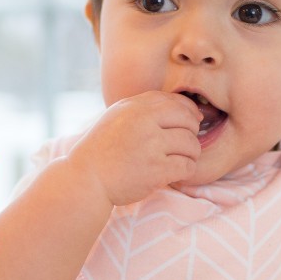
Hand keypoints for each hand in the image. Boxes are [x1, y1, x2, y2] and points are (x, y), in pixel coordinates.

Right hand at [68, 91, 202, 206]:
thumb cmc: (103, 148)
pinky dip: (187, 170)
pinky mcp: (156, 170)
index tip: (192, 123)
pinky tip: (178, 172)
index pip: (177, 102)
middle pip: (189, 121)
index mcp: (136, 107)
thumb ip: (145, 108)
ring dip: (192, 154)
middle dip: (193, 133)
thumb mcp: (118, 116)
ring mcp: (151, 146)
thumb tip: (186, 108)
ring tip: (182, 159)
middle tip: (186, 144)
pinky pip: (187, 166)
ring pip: (191, 145)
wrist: (87, 177)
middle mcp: (144, 122)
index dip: (190, 112)